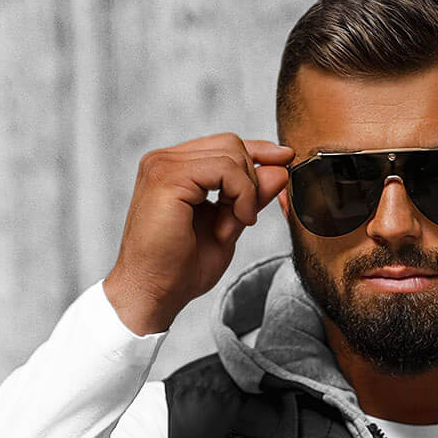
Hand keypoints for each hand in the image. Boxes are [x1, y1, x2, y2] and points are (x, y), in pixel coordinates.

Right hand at [103, 132, 294, 333]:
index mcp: (175, 169)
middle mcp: (165, 160)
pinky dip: (241, 194)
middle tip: (244, 220)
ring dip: (246, 193)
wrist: (152, 293)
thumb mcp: (227, 228)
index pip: (224, 145)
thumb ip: (250, 199)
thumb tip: (280, 170)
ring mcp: (164, 165)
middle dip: (251, 181)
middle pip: (231, 144)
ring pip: (231, 153)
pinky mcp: (169, 178)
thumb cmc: (181, 270)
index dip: (258, 151)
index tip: (285, 159)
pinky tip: (234, 223)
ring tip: (233, 227)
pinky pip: (225, 169)